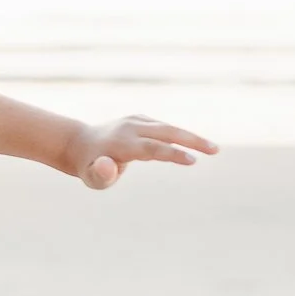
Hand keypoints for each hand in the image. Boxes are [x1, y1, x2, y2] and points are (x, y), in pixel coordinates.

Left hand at [68, 115, 217, 190]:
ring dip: (191, 137)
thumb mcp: (90, 177)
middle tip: (214, 150)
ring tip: (212, 149)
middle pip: (166, 132)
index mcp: (122, 143)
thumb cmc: (89, 167)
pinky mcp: (141, 119)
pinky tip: (196, 144)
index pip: (152, 148)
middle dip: (191, 140)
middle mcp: (131, 127)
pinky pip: (164, 128)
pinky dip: (181, 135)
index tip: (192, 160)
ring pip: (169, 127)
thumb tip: (108, 164)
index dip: (172, 154)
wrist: (80, 143)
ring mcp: (136, 120)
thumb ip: (99, 175)